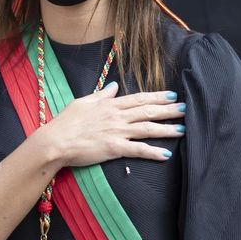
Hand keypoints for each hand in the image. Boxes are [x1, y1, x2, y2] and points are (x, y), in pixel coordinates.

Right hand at [37, 84, 185, 168]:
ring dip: (166, 129)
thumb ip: (101, 94)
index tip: (172, 95)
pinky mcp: (114, 148)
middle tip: (185, 109)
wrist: (54, 141)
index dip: (158, 96)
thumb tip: (114, 85)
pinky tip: (166, 154)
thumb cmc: (65, 122)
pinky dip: (153, 152)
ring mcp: (116, 132)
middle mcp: (116, 116)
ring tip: (182, 130)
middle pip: (148, 111)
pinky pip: (138, 149)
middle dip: (169, 110)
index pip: (139, 98)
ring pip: (147, 128)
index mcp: (110, 104)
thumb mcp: (83, 102)